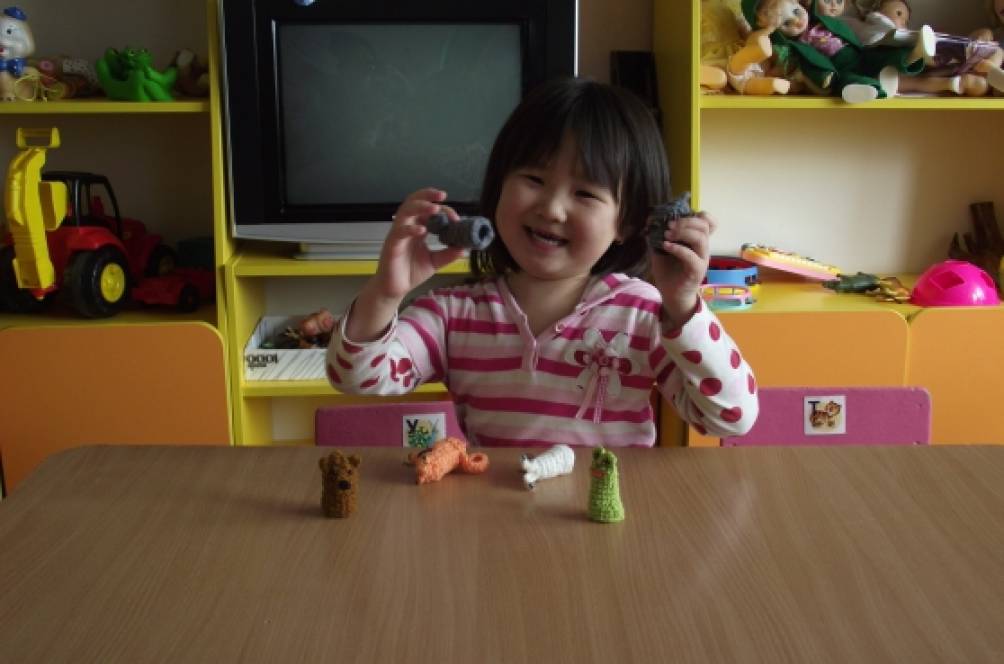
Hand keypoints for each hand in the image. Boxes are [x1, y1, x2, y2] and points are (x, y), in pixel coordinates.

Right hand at [371, 188, 465, 301]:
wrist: (395, 289)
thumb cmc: (411, 272)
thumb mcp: (435, 262)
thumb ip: (449, 254)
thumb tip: (465, 247)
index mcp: (418, 227)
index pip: (429, 211)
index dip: (443, 210)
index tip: (457, 218)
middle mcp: (407, 227)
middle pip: (414, 202)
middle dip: (427, 196)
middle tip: (442, 195)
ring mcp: (398, 234)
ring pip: (405, 212)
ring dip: (420, 207)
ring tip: (434, 208)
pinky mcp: (391, 245)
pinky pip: (399, 232)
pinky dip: (410, 229)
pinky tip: (422, 230)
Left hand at [649, 211, 715, 326]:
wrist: (671, 295)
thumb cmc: (668, 272)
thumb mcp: (660, 250)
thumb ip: (657, 236)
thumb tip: (650, 220)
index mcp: (696, 241)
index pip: (708, 222)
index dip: (697, 215)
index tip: (679, 217)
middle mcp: (702, 248)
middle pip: (704, 225)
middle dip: (685, 221)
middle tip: (668, 226)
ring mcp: (701, 259)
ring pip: (701, 238)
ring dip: (682, 233)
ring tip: (666, 236)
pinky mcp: (697, 271)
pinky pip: (691, 256)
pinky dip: (678, 248)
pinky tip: (665, 246)